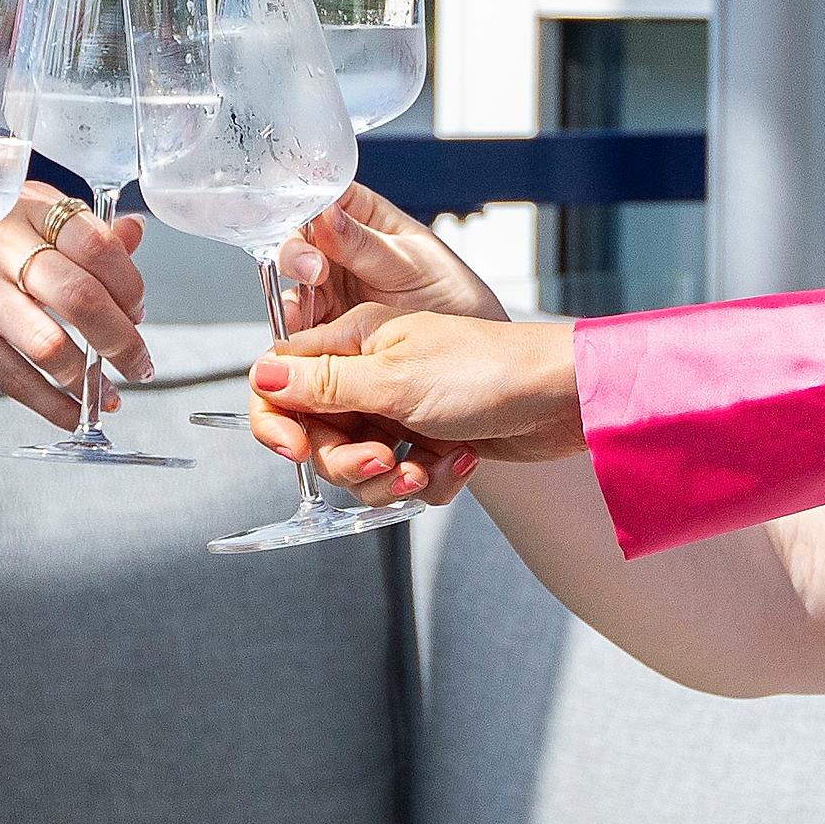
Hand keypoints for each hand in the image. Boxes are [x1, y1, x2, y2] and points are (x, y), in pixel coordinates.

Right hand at [0, 195, 150, 431]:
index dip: (128, 285)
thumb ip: (87, 236)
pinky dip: (52, 404)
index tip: (137, 313)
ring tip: (105, 394)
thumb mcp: (36, 232)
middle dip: (120, 341)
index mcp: (28, 207)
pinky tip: (73, 412)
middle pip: (78, 296)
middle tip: (137, 364)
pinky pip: (15, 377)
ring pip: (48, 344)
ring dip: (87, 380)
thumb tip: (135, 233)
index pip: (95, 244)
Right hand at [247, 306, 585, 474]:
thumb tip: (261, 375)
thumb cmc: (489, 371)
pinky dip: (428, 481)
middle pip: (319, 435)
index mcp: (356, 342)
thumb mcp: (395, 378)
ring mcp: (401, 411)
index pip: (283, 380)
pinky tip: (459, 463)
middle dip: (347, 462)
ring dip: (390, 479)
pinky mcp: (431, 441)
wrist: (563, 400)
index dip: (278, 420)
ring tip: (426, 466)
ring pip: (360, 466)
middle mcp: (373, 375)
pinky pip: (403, 480)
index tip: (294, 448)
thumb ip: (323, 383)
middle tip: (384, 460)